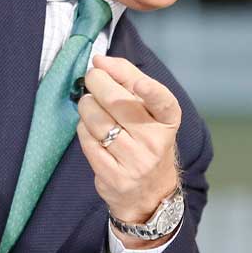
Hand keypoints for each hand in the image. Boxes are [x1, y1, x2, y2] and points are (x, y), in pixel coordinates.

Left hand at [75, 55, 181, 231]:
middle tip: (93, 77)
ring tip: (89, 103)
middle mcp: (155, 142)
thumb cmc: (146, 139)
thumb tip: (100, 60)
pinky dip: (83, 128)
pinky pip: (87, 141)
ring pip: (97, 121)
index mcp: (168, 121)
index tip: (140, 83)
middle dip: (98, 83)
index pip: (164, 103)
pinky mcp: (114, 176)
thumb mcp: (148, 109)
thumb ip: (128, 78)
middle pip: (118, 104)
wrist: (150, 192)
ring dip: (86, 106)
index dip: (151, 92)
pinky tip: (89, 127)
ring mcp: (135, 162)